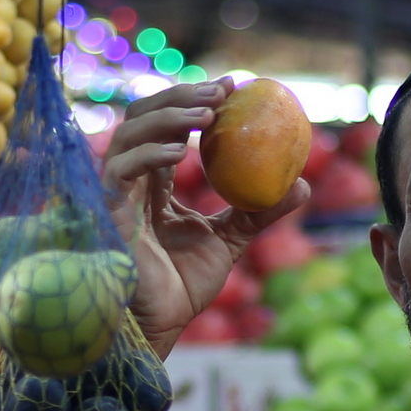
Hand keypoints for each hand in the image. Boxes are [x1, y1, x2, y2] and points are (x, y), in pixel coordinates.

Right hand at [100, 81, 308, 355]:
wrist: (163, 324)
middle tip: (220, 92)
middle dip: (179, 96)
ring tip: (207, 113)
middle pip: (143, 117)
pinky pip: (121, 169)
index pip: (167, 127)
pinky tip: (184, 151)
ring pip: (129, 133)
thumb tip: (304, 184)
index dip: (193, 99)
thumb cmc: (185, 285)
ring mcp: (115, 194)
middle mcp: (130, 181)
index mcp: (153, 182)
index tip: (232, 86)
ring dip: (168, 116)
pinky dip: (151, 153)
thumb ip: (259, 211)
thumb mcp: (231, 239)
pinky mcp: (107, 213)